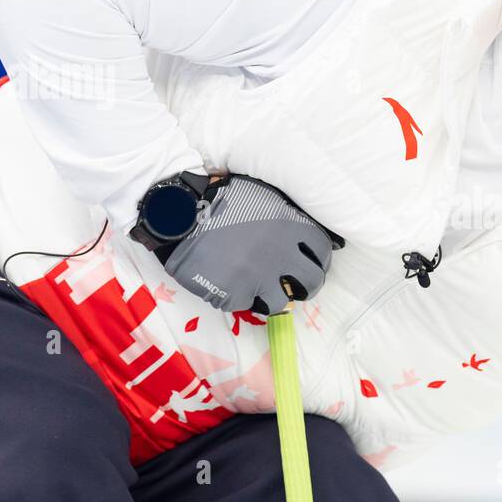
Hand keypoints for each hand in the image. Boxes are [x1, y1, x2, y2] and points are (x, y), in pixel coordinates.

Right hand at [160, 174, 342, 313]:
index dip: (318, 260)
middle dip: (305, 286)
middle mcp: (281, 254)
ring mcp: (258, 277)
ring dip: (272, 296)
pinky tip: (228, 281)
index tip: (310, 263)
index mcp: (292, 227)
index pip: (323, 252)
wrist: (179, 213)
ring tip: (258, 286)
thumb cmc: (222, 198)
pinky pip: (245, 304)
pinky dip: (239, 297)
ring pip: (280, 302)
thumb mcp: (266, 196)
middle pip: (311, 283)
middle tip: (294, 285)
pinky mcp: (235, 295)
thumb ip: (292, 215)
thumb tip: (320, 233)